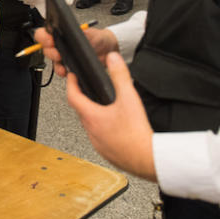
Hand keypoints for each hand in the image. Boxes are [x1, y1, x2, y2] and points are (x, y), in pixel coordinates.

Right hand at [33, 26, 118, 77]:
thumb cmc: (99, 38)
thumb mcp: (92, 33)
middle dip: (50, 52)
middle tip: (57, 54)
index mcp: (62, 32)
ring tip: (62, 66)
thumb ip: (83, 32)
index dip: (43, 37)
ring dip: (56, 64)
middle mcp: (60, 44)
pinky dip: (62, 72)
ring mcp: (64, 56)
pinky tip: (67, 72)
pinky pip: (61, 70)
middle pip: (46, 48)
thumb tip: (78, 32)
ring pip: (53, 61)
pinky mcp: (69, 66)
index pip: (45, 33)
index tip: (50, 40)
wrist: (108, 49)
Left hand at [65, 52, 155, 180]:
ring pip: (90, 125)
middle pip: (81, 111)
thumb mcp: (129, 98)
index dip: (71, 84)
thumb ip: (120, 75)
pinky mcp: (107, 152)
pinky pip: (99, 138)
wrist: (148, 159)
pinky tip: (114, 127)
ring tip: (102, 107)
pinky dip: (102, 129)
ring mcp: (98, 143)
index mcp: (92, 117)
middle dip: (83, 98)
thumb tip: (113, 59)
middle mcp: (91, 131)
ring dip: (93, 115)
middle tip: (87, 89)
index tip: (72, 77)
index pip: (73, 97)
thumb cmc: (137, 134)